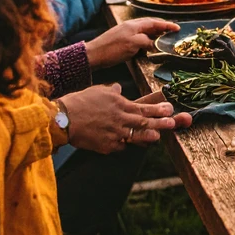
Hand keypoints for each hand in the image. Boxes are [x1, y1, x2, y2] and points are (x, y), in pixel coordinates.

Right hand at [61, 84, 190, 153]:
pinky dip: (125, 145)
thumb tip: (118, 88)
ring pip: (135, 136)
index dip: (158, 108)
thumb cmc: (79, 102)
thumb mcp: (98, 91)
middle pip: (143, 121)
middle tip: (172, 123)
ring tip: (158, 136)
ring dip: (147, 135)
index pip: (143, 107)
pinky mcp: (105, 146)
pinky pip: (119, 146)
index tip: (170, 108)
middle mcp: (120, 119)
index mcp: (120, 104)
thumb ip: (112, 91)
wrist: (62, 119)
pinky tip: (129, 144)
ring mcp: (114, 134)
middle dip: (160, 122)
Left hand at [86, 18, 179, 70]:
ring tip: (162, 38)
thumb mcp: (133, 45)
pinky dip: (147, 38)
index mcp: (134, 25)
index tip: (177, 28)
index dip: (167, 25)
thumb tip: (154, 43)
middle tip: (171, 32)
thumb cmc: (112, 49)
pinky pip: (138, 36)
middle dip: (162, 27)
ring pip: (144, 30)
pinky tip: (147, 44)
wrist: (92, 55)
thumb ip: (147, 41)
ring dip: (154, 33)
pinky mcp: (121, 39)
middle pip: (150, 24)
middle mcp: (130, 26)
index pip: (155, 23)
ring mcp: (125, 32)